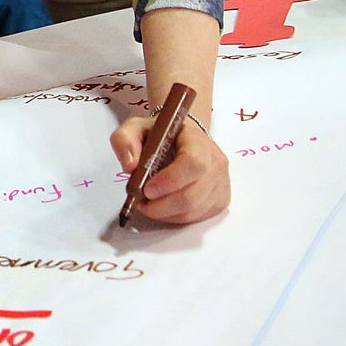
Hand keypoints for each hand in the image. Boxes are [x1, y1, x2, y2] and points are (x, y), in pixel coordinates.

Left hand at [111, 115, 229, 224]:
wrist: (181, 139)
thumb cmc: (160, 134)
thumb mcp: (135, 127)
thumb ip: (125, 140)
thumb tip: (129, 165)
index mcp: (197, 140)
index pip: (193, 164)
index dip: (170, 181)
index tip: (147, 189)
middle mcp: (215, 162)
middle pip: (193, 194)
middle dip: (162, 205)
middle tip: (141, 202)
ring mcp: (221, 182)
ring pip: (194, 210)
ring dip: (165, 213)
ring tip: (148, 204)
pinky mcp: (220, 199)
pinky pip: (198, 217)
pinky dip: (175, 217)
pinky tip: (163, 207)